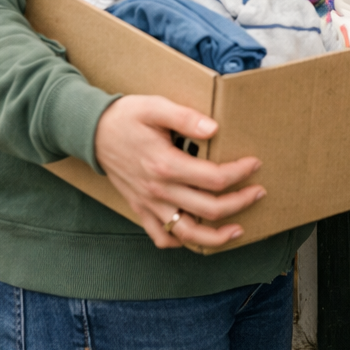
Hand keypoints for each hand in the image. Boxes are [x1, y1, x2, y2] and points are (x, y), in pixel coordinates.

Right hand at [94, 95, 264, 249]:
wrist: (91, 132)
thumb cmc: (126, 116)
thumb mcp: (156, 107)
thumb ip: (186, 118)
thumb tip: (214, 129)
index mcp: (165, 165)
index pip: (213, 178)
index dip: (239, 173)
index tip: (254, 163)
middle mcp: (158, 191)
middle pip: (208, 209)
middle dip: (239, 202)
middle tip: (258, 191)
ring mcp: (148, 204)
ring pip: (187, 233)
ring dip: (217, 237)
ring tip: (239, 229)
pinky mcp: (140, 209)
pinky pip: (162, 238)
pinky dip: (183, 242)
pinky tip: (200, 235)